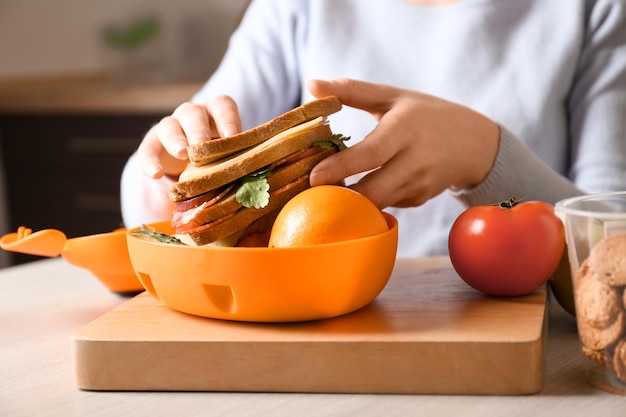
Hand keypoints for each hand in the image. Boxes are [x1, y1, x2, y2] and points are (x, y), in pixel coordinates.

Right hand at [136, 95, 241, 178]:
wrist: (187, 164)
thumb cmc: (217, 157)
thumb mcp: (228, 154)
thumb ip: (238, 158)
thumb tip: (256, 178)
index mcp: (215, 113)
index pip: (223, 105)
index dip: (228, 119)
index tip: (233, 136)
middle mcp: (192, 115)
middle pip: (193, 114)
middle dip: (198, 130)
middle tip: (202, 145)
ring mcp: (170, 127)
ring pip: (169, 126)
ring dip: (176, 139)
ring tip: (182, 153)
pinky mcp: (152, 144)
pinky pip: (147, 150)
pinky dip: (150, 162)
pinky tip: (155, 175)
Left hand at [307, 78, 499, 208]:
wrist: (474, 143)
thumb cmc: (426, 114)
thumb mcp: (392, 96)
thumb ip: (351, 90)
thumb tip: (311, 85)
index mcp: (404, 130)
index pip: (370, 154)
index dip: (340, 168)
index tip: (313, 177)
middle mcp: (414, 162)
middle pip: (373, 192)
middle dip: (341, 198)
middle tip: (312, 194)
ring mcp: (418, 186)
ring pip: (376, 204)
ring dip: (350, 202)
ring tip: (325, 194)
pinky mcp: (418, 200)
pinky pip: (386, 204)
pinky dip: (369, 201)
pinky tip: (358, 190)